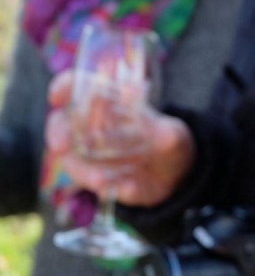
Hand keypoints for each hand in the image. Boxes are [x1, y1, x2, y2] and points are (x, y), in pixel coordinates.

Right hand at [45, 70, 194, 206]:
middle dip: (58, 134)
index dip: (65, 87)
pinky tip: (129, 188)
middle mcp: (92, 129)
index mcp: (108, 106)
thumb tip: (164, 136)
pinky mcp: (102, 181)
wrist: (177, 174)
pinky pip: (99, 186)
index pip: (79, 87)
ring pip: (75, 162)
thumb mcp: (174, 135)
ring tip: (102, 181)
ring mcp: (93, 157)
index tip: (57, 96)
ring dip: (84, 171)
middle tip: (61, 146)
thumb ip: (167, 133)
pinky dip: (111, 188)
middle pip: (62, 125)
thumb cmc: (169, 142)